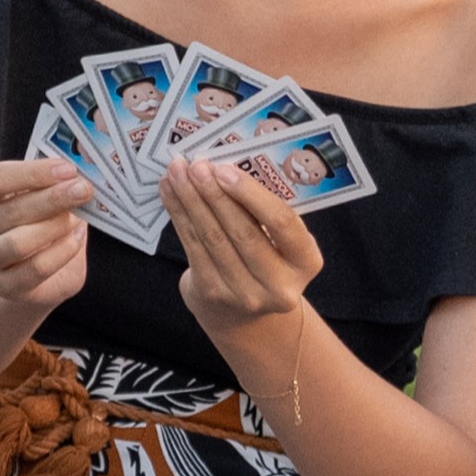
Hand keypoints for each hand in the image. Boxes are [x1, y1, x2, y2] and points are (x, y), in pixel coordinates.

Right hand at [0, 157, 94, 311]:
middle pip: (10, 211)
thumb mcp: (37, 194)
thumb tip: (77, 176)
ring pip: (18, 243)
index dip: (33, 173)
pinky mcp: (3, 287)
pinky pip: (36, 269)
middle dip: (53, 199)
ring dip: (55, 227)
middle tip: (83, 190)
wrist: (28, 268)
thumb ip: (50, 182)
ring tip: (78, 218)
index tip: (68, 170)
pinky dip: (62, 252)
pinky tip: (76, 239)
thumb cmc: (34, 220)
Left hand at [161, 155, 323, 343]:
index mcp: (305, 262)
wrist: (242, 309)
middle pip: (243, 231)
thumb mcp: (281, 241)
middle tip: (196, 165)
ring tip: (177, 173)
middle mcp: (279, 285)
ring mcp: (245, 294)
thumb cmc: (265, 257)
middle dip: (215, 194)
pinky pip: (193, 247)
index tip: (225, 170)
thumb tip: (223, 168)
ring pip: (213, 238)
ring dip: (190, 200)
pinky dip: (179, 215)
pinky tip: (170, 192)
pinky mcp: (213, 294)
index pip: (282, 223)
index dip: (251, 195)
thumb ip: (263, 212)